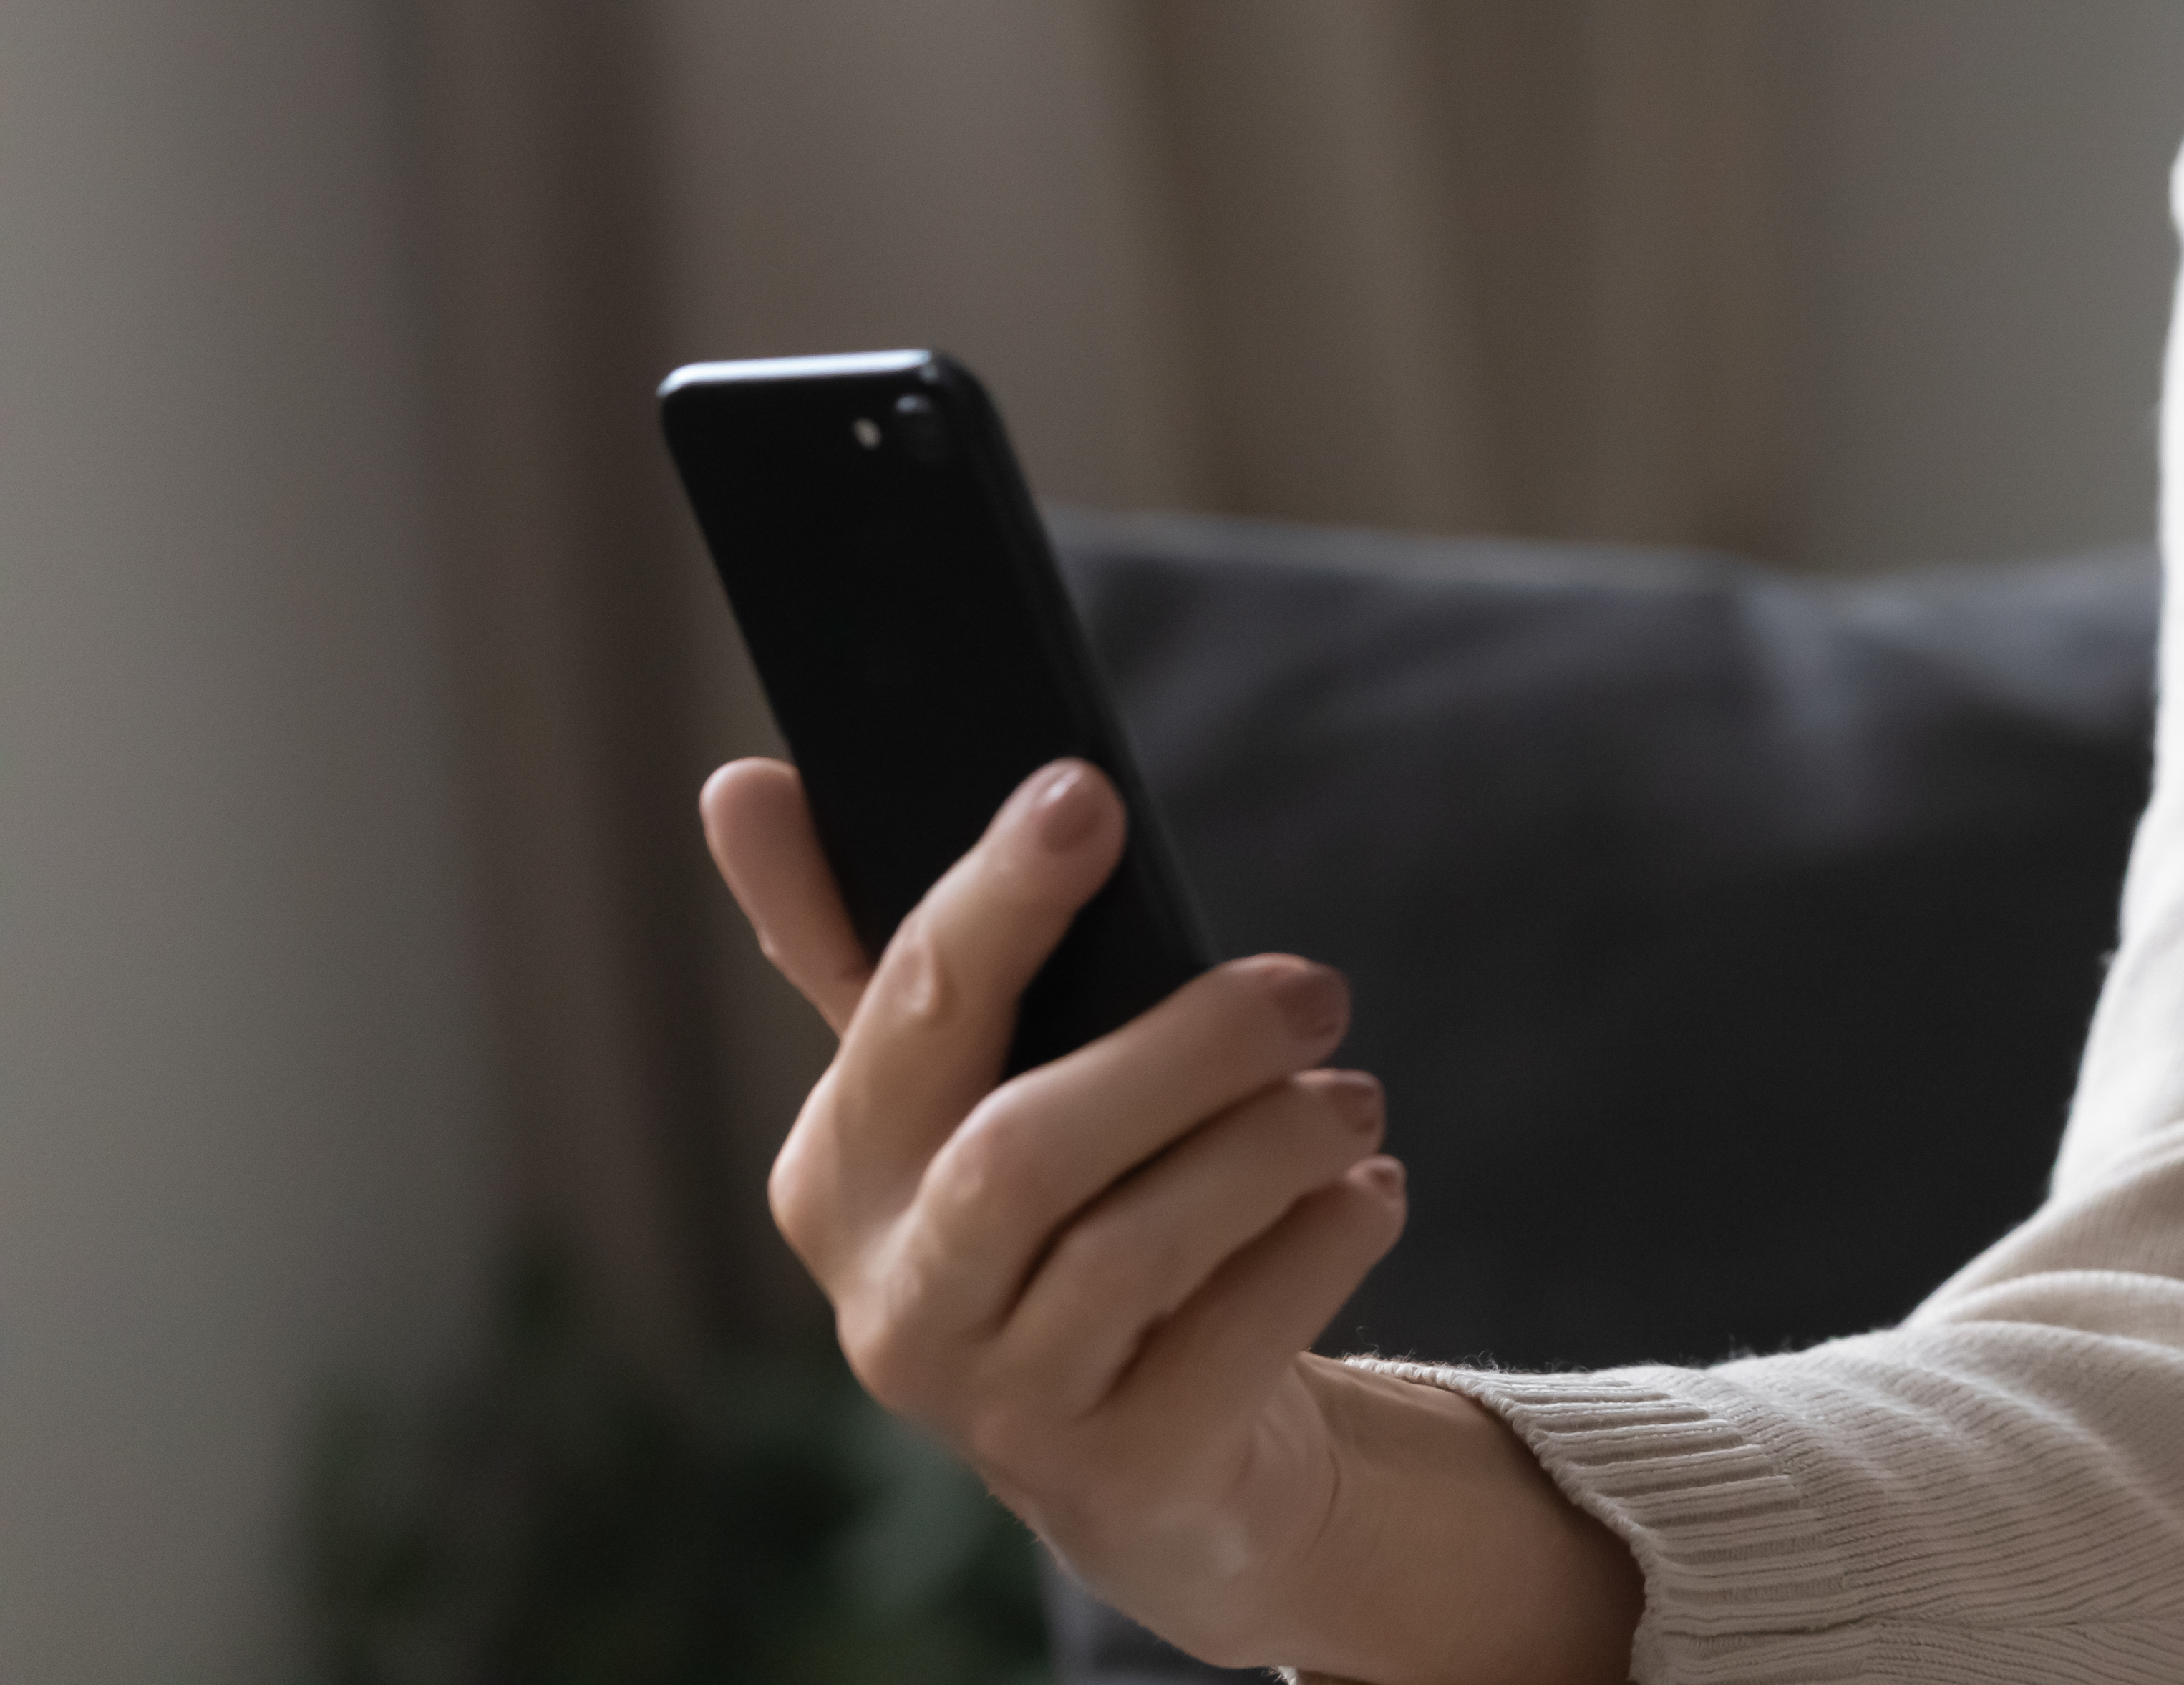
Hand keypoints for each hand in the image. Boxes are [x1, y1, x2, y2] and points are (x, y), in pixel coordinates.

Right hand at [705, 759, 1632, 1680]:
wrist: (1154, 1457)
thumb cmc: (1054, 1225)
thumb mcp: (961, 1095)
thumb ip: (861, 943)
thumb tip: (743, 783)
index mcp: (839, 1178)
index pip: (908, 1010)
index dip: (997, 898)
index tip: (1084, 795)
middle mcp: (895, 1305)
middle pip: (1021, 1150)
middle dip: (1186, 1046)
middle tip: (1315, 988)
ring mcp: (1001, 1408)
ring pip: (1135, 1250)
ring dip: (1271, 1145)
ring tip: (1350, 1098)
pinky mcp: (1124, 1475)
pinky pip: (1236, 1340)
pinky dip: (1322, 1243)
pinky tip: (1366, 1191)